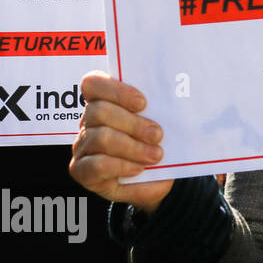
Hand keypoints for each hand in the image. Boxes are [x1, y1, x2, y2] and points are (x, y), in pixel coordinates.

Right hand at [70, 71, 172, 212]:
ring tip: (155, 155)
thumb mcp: (166, 123)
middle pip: (99, 111)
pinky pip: (96, 165)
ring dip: (132, 147)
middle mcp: (89, 121)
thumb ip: (164, 109)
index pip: (93, 84)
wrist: (158, 179)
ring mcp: (83, 146)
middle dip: (133, 123)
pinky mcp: (82, 171)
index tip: (143, 103)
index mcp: (104, 101)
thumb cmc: (160, 143)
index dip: (116, 90)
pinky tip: (139, 169)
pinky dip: (121, 166)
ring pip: (100, 138)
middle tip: (157, 135)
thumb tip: (180, 101)